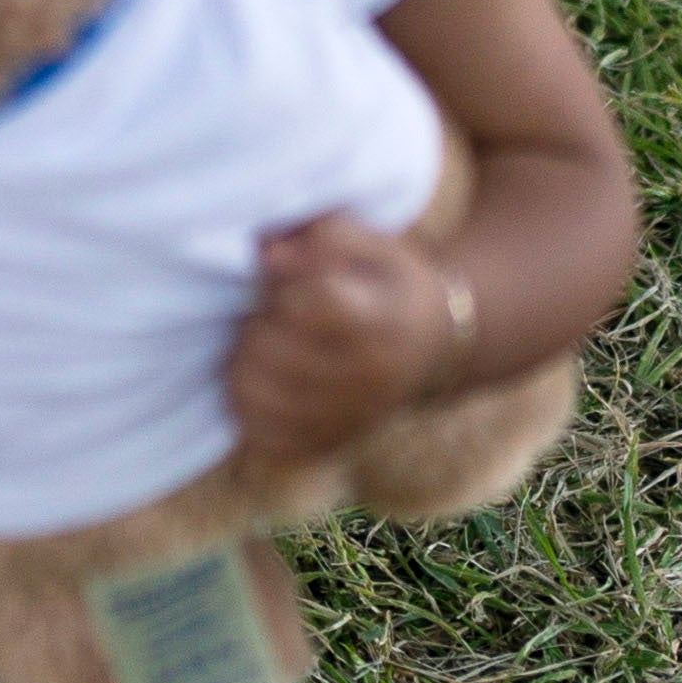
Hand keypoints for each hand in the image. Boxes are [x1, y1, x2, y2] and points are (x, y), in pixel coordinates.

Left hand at [227, 213, 464, 464]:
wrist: (435, 350)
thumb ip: (325, 237)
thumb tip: (268, 255)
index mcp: (385, 322)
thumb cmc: (394, 286)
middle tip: (276, 314)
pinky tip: (266, 381)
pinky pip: (261, 434)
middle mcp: (370, 378)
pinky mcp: (327, 444)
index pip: (312, 301)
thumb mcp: (377, 245)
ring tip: (268, 347)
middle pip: (271, 348)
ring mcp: (348, 419)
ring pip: (253, 392)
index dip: (288, 284)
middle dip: (261, 320)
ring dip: (245, 361)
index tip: (296, 283)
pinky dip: (249, 405)